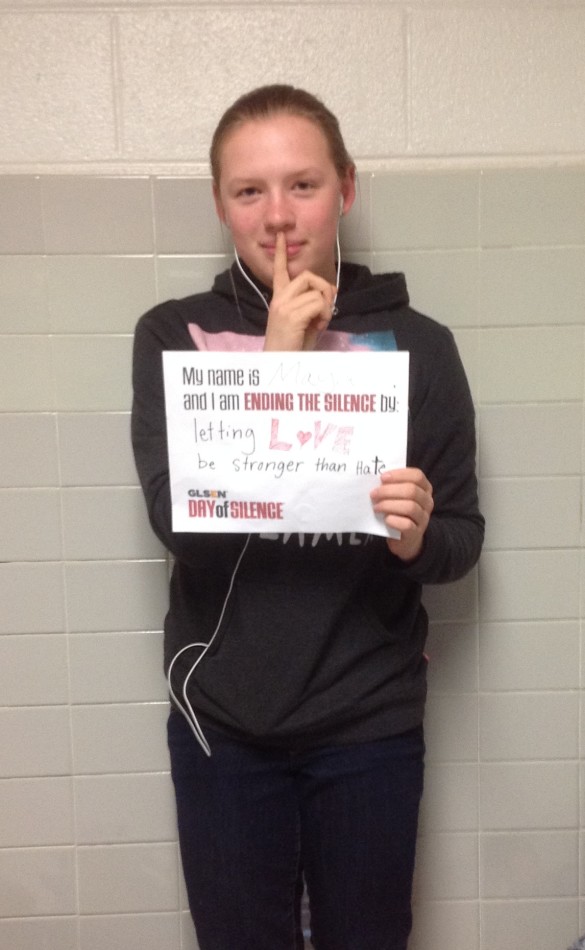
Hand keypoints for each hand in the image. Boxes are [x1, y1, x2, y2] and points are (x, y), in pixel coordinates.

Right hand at [263, 232, 336, 350]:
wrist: (279, 363)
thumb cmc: (292, 346)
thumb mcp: (303, 321)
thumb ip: (312, 305)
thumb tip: (328, 294)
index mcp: (279, 299)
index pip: (279, 271)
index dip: (282, 253)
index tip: (281, 235)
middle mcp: (279, 299)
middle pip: (308, 276)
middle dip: (324, 289)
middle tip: (326, 308)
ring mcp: (284, 306)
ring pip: (316, 291)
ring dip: (326, 307)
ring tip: (320, 322)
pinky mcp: (291, 315)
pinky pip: (319, 304)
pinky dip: (325, 315)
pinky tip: (319, 327)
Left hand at [370, 468, 433, 561]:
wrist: (405, 539)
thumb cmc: (399, 512)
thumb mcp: (399, 497)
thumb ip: (392, 486)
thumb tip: (375, 478)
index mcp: (425, 489)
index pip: (417, 476)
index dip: (399, 475)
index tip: (382, 477)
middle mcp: (427, 502)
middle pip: (412, 490)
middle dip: (389, 491)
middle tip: (373, 494)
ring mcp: (423, 518)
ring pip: (410, 507)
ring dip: (388, 505)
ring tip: (376, 507)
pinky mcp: (416, 533)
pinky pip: (407, 525)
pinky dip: (394, 520)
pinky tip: (386, 519)